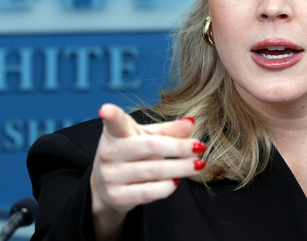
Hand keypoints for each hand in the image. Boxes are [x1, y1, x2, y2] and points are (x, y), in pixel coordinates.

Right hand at [89, 104, 205, 238]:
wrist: (105, 186)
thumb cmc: (131, 154)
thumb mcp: (145, 137)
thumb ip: (168, 131)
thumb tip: (190, 124)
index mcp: (114, 133)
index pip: (114, 122)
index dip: (110, 115)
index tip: (105, 109)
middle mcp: (108, 153)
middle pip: (151, 147)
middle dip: (179, 147)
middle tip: (200, 147)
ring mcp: (110, 176)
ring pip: (154, 171)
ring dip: (181, 168)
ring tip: (197, 165)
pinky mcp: (117, 196)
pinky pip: (150, 192)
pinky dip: (168, 186)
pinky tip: (177, 180)